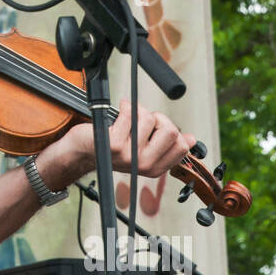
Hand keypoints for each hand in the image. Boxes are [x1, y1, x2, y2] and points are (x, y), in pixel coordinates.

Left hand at [56, 99, 195, 181]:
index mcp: (155, 168)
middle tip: (141, 121)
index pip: (182, 145)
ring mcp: (129, 156)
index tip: (155, 128)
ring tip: (127, 117)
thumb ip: (166, 145)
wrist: (84, 151)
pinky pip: (131, 113)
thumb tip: (191, 139)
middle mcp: (144, 165)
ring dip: (138, 111)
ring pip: (150, 118)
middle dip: (158, 118)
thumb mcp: (144, 149)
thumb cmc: (114, 146)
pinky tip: (118, 111)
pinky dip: (125, 106)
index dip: (171, 129)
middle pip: (171, 130)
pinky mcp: (115, 144)